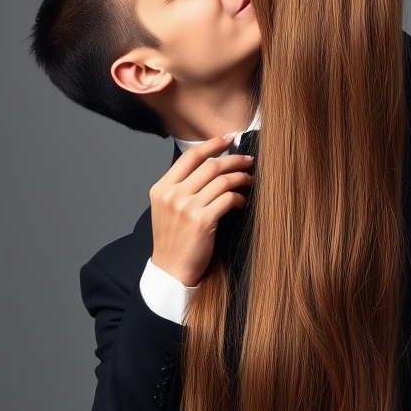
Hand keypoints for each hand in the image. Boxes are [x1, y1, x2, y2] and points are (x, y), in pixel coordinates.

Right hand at [149, 134, 254, 287]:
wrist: (171, 271)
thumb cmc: (173, 239)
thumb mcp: (166, 208)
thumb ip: (181, 186)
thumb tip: (211, 164)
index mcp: (162, 188)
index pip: (190, 156)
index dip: (212, 144)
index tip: (228, 139)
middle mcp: (173, 195)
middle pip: (210, 166)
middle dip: (234, 159)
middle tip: (248, 160)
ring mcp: (187, 208)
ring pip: (222, 180)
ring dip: (240, 177)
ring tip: (249, 179)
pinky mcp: (203, 222)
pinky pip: (228, 199)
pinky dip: (239, 197)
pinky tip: (242, 201)